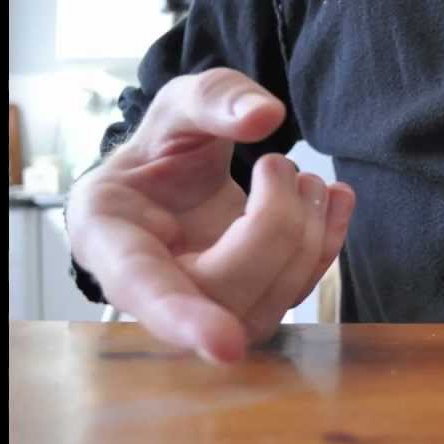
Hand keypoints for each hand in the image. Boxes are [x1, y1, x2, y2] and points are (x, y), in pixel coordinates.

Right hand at [66, 68, 354, 362]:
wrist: (177, 179)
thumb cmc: (163, 149)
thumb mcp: (178, 106)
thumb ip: (213, 99)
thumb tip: (265, 114)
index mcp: (109, 236)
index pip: (142, 287)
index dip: (181, 316)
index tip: (224, 344)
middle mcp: (151, 288)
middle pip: (223, 291)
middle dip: (274, 226)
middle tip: (279, 164)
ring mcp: (201, 307)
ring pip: (264, 306)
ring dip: (304, 238)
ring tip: (307, 179)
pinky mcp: (247, 307)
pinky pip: (294, 296)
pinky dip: (325, 245)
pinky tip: (335, 200)